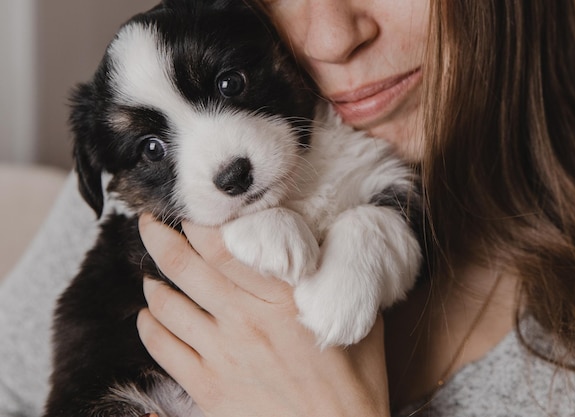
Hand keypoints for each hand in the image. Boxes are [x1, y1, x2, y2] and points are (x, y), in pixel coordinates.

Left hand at [136, 214, 390, 416]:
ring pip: (167, 306)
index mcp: (281, 299)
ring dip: (152, 282)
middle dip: (159, 237)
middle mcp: (244, 322)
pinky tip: (149, 317)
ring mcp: (221, 356)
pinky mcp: (207, 387)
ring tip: (150, 272)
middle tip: (149, 221)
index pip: (223, 247)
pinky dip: (149, 327)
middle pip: (185, 267)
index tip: (190, 208)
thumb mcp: (355, 317)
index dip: (198, 221)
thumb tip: (318, 243)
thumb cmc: (353, 380)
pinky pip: (163, 350)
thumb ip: (332, 279)